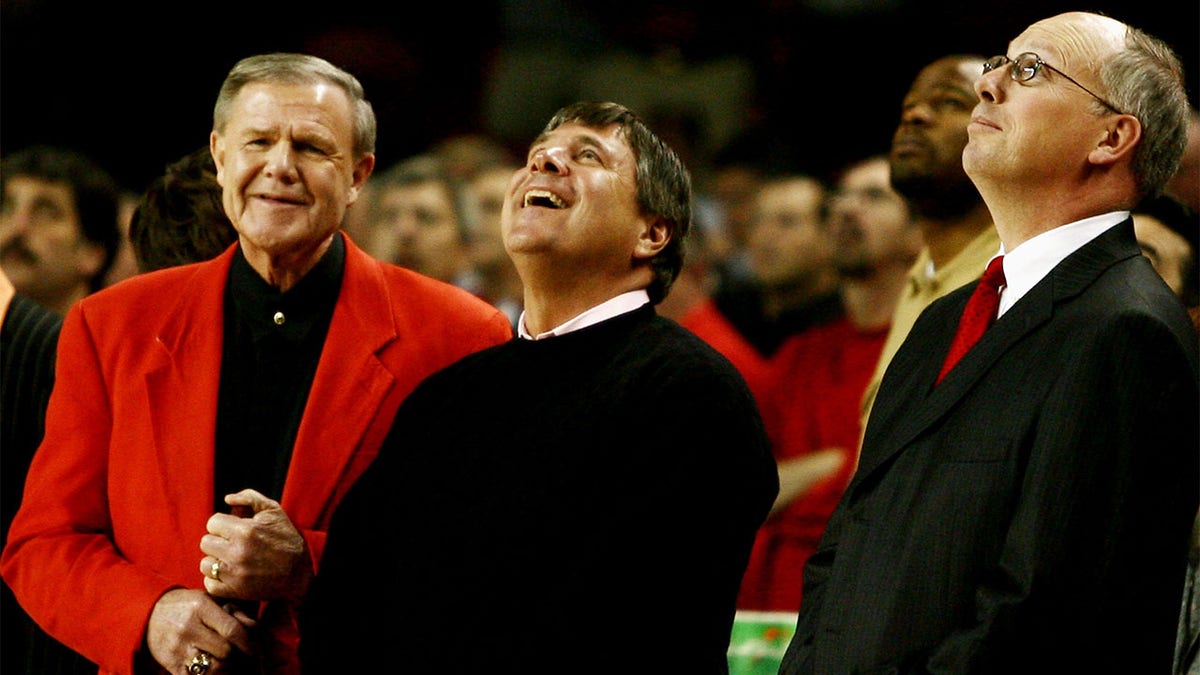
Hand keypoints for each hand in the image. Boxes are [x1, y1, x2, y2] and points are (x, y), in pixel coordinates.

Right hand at [146, 588, 255, 672]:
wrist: (148, 614)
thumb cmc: (187, 605)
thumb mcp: (208, 598)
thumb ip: (233, 610)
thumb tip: (256, 628)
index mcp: (200, 607)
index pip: (232, 630)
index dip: (249, 642)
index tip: (256, 647)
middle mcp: (188, 628)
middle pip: (225, 651)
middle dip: (240, 656)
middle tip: (247, 657)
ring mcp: (178, 648)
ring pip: (213, 668)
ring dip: (227, 668)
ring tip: (232, 663)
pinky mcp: (171, 664)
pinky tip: (217, 670)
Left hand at [200, 489, 313, 603]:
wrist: (299, 572)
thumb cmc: (286, 538)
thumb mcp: (273, 511)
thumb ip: (249, 497)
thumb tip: (227, 499)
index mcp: (245, 530)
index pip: (212, 522)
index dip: (222, 524)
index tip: (233, 530)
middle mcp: (237, 552)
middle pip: (205, 542)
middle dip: (218, 541)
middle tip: (232, 544)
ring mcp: (234, 574)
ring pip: (205, 564)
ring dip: (216, 561)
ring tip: (230, 560)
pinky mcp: (234, 591)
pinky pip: (209, 584)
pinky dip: (217, 580)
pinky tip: (230, 574)